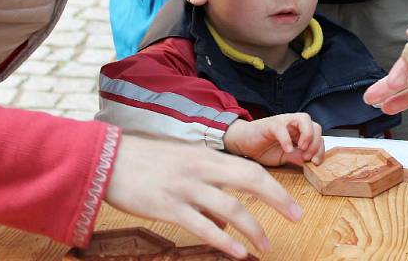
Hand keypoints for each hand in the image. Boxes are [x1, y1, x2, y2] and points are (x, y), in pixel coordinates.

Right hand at [107, 135, 303, 258]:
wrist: (109, 159)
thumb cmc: (147, 162)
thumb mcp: (183, 165)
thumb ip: (208, 187)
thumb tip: (228, 224)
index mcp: (207, 156)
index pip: (251, 169)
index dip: (275, 187)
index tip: (292, 203)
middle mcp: (202, 169)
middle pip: (251, 181)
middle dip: (278, 199)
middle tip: (297, 217)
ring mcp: (187, 188)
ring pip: (231, 208)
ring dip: (253, 229)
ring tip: (266, 246)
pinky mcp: (169, 207)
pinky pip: (203, 226)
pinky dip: (224, 241)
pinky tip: (237, 253)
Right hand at [224, 114, 324, 166]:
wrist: (242, 143)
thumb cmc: (262, 148)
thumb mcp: (283, 157)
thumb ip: (297, 158)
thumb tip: (311, 164)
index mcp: (298, 132)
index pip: (318, 136)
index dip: (320, 149)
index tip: (316, 163)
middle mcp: (293, 124)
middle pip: (315, 126)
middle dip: (316, 143)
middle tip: (308, 157)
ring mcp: (283, 122)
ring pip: (304, 119)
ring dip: (307, 135)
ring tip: (302, 149)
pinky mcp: (270, 124)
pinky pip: (282, 128)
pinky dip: (287, 139)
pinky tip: (287, 150)